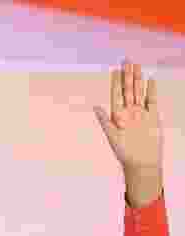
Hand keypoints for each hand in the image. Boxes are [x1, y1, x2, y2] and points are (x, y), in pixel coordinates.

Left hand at [94, 60, 163, 206]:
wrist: (141, 162)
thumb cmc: (124, 152)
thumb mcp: (112, 136)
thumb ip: (104, 120)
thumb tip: (95, 107)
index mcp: (117, 115)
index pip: (116, 95)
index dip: (115, 82)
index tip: (114, 70)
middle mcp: (129, 112)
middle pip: (128, 90)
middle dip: (127, 76)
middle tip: (127, 60)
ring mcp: (141, 113)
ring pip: (139, 92)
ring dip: (138, 79)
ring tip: (137, 66)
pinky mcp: (152, 117)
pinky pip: (152, 100)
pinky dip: (151, 90)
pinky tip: (150, 80)